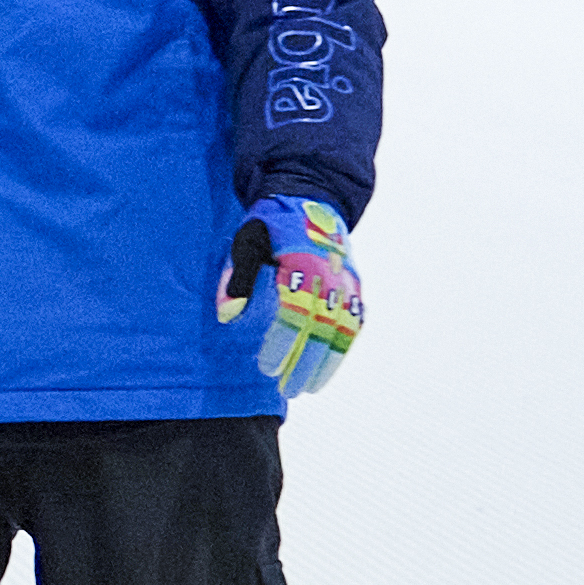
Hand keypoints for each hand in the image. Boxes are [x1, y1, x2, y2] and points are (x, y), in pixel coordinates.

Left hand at [216, 196, 360, 396]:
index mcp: (303, 260)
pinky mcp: (355, 285)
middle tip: (285, 388)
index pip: (295, 312)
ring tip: (307, 388)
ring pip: (343, 330)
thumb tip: (228, 316)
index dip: (281, 342)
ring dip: (326, 363)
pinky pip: (356, 322)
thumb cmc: (272, 222)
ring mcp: (348, 280)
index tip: (266, 365)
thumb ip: (237, 277)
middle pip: (321, 327)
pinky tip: (326, 370)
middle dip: (304, 362)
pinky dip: (343, 348)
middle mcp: (331, 273)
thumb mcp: (247, 240)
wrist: (311, 196)